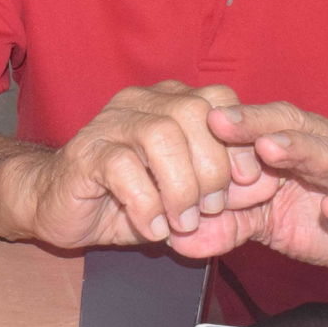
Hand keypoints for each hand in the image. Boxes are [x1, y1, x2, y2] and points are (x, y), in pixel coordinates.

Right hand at [22, 81, 273, 250]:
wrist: (61, 206)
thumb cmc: (127, 199)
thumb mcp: (187, 195)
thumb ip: (225, 189)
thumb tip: (266, 184)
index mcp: (169, 103)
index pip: (220, 100)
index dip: (239, 142)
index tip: (244, 185)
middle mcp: (141, 103)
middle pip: (194, 114)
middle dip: (212, 169)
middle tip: (209, 210)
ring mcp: (110, 123)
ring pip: (160, 136)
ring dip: (180, 188)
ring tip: (180, 221)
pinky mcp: (85, 153)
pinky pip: (123, 168)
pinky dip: (146, 205)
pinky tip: (150, 226)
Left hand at [203, 102, 327, 276]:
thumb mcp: (270, 220)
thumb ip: (227, 225)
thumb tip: (177, 240)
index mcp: (292, 142)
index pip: (255, 124)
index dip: (225, 126)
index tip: (188, 125)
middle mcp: (322, 146)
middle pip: (286, 125)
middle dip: (251, 123)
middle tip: (218, 120)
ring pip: (326, 153)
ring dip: (298, 149)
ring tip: (270, 148)